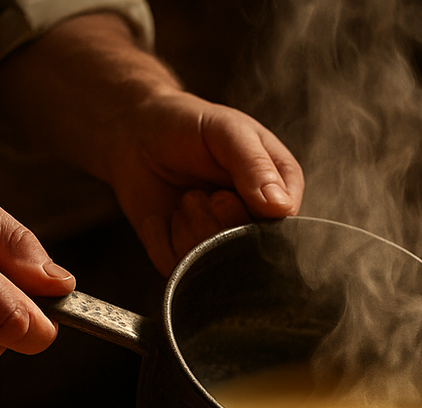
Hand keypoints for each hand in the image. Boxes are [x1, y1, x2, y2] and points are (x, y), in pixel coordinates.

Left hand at [97, 91, 304, 274]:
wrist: (136, 132)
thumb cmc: (188, 124)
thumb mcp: (227, 131)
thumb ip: (256, 166)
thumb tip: (281, 208)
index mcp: (280, 192)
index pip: (285, 229)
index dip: (254, 218)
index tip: (229, 193)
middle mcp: (255, 223)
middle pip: (248, 253)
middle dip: (218, 222)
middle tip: (202, 194)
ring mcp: (220, 244)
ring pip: (212, 264)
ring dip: (189, 228)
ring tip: (185, 200)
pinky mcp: (185, 258)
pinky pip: (179, 270)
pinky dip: (164, 240)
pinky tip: (164, 216)